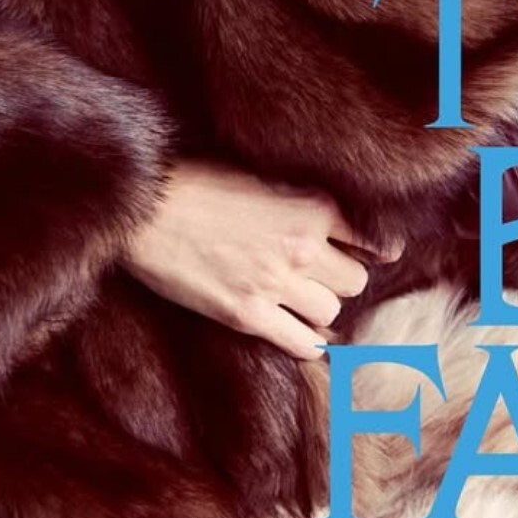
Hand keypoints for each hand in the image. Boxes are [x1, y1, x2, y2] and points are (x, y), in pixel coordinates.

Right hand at [122, 158, 391, 360]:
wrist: (144, 206)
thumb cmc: (196, 180)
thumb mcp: (261, 174)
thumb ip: (301, 197)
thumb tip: (331, 220)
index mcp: (311, 205)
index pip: (373, 241)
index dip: (372, 251)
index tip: (368, 257)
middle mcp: (302, 246)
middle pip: (354, 282)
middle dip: (338, 280)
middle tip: (317, 276)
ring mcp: (274, 283)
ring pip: (330, 313)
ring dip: (317, 309)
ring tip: (297, 300)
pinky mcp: (247, 314)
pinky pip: (300, 343)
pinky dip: (305, 343)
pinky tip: (298, 335)